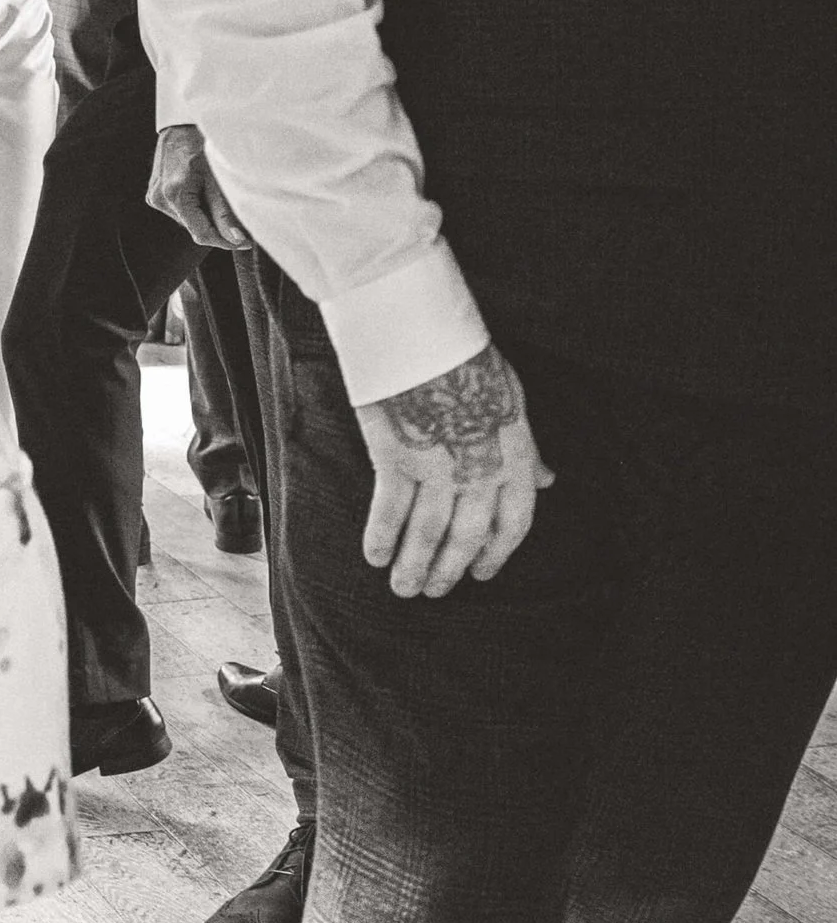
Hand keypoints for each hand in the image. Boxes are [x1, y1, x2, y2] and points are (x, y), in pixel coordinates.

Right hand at [147, 123, 249, 250]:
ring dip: (205, 215)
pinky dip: (195, 207)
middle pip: (195, 228)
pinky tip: (200, 190)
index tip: (244, 241)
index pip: (201, 234)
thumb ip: (225, 212)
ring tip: (214, 192)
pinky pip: (180, 211)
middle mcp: (159, 199)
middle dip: (216, 225)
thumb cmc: (201, 144)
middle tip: (234, 209)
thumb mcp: (218, 178)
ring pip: (188, 221)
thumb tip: (236, 240)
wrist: (181, 125)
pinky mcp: (154, 195)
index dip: (225, 241)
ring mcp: (154, 197)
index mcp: (174, 194)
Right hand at [354, 341, 550, 599]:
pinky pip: (390, 511)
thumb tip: (547, 480)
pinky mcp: (396, 458)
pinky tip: (375, 557)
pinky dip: (382, 538)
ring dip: (415, 565)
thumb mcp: (513, 401)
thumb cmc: (467, 360)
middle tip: (435, 591)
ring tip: (404, 588)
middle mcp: (480, 468)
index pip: (515, 521)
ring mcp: (438, 466)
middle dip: (450, 569)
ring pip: (429, 532)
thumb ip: (527, 449)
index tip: (480, 574)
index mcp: (514, 454)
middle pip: (468, 536)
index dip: (498, 554)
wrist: (421, 331)